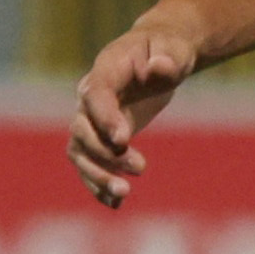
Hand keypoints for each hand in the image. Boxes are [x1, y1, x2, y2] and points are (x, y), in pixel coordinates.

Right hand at [70, 18, 200, 205]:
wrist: (160, 56)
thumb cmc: (168, 49)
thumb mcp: (175, 49)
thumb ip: (168, 60)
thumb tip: (159, 67)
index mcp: (106, 68)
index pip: (96, 95)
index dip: (105, 118)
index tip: (124, 139)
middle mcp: (89, 95)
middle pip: (82, 129)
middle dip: (105, 153)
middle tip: (140, 167)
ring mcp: (91, 118)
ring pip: (79, 151)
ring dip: (96, 175)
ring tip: (124, 194)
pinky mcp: (99, 137)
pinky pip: (89, 163)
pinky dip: (98, 184)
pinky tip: (115, 204)